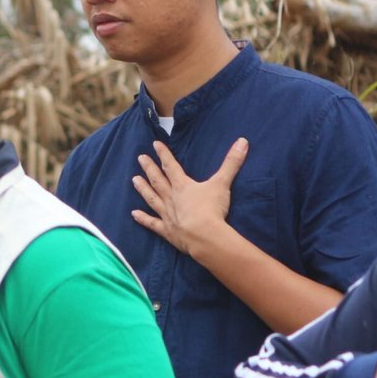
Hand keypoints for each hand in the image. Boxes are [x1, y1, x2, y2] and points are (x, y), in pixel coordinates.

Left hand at [131, 137, 247, 256]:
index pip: (171, 166)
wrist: (204, 235)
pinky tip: (134, 214)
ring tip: (134, 180)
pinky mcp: (167, 230)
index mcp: (183, 186)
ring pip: (152, 199)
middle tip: (140, 158)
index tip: (154, 144)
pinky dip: (143, 219)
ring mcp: (167, 214)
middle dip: (149, 168)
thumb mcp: (223, 183)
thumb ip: (231, 163)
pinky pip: (152, 223)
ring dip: (143, 189)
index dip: (163, 154)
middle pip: (158, 180)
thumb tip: (243, 141)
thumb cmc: (212, 209)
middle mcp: (171, 198)